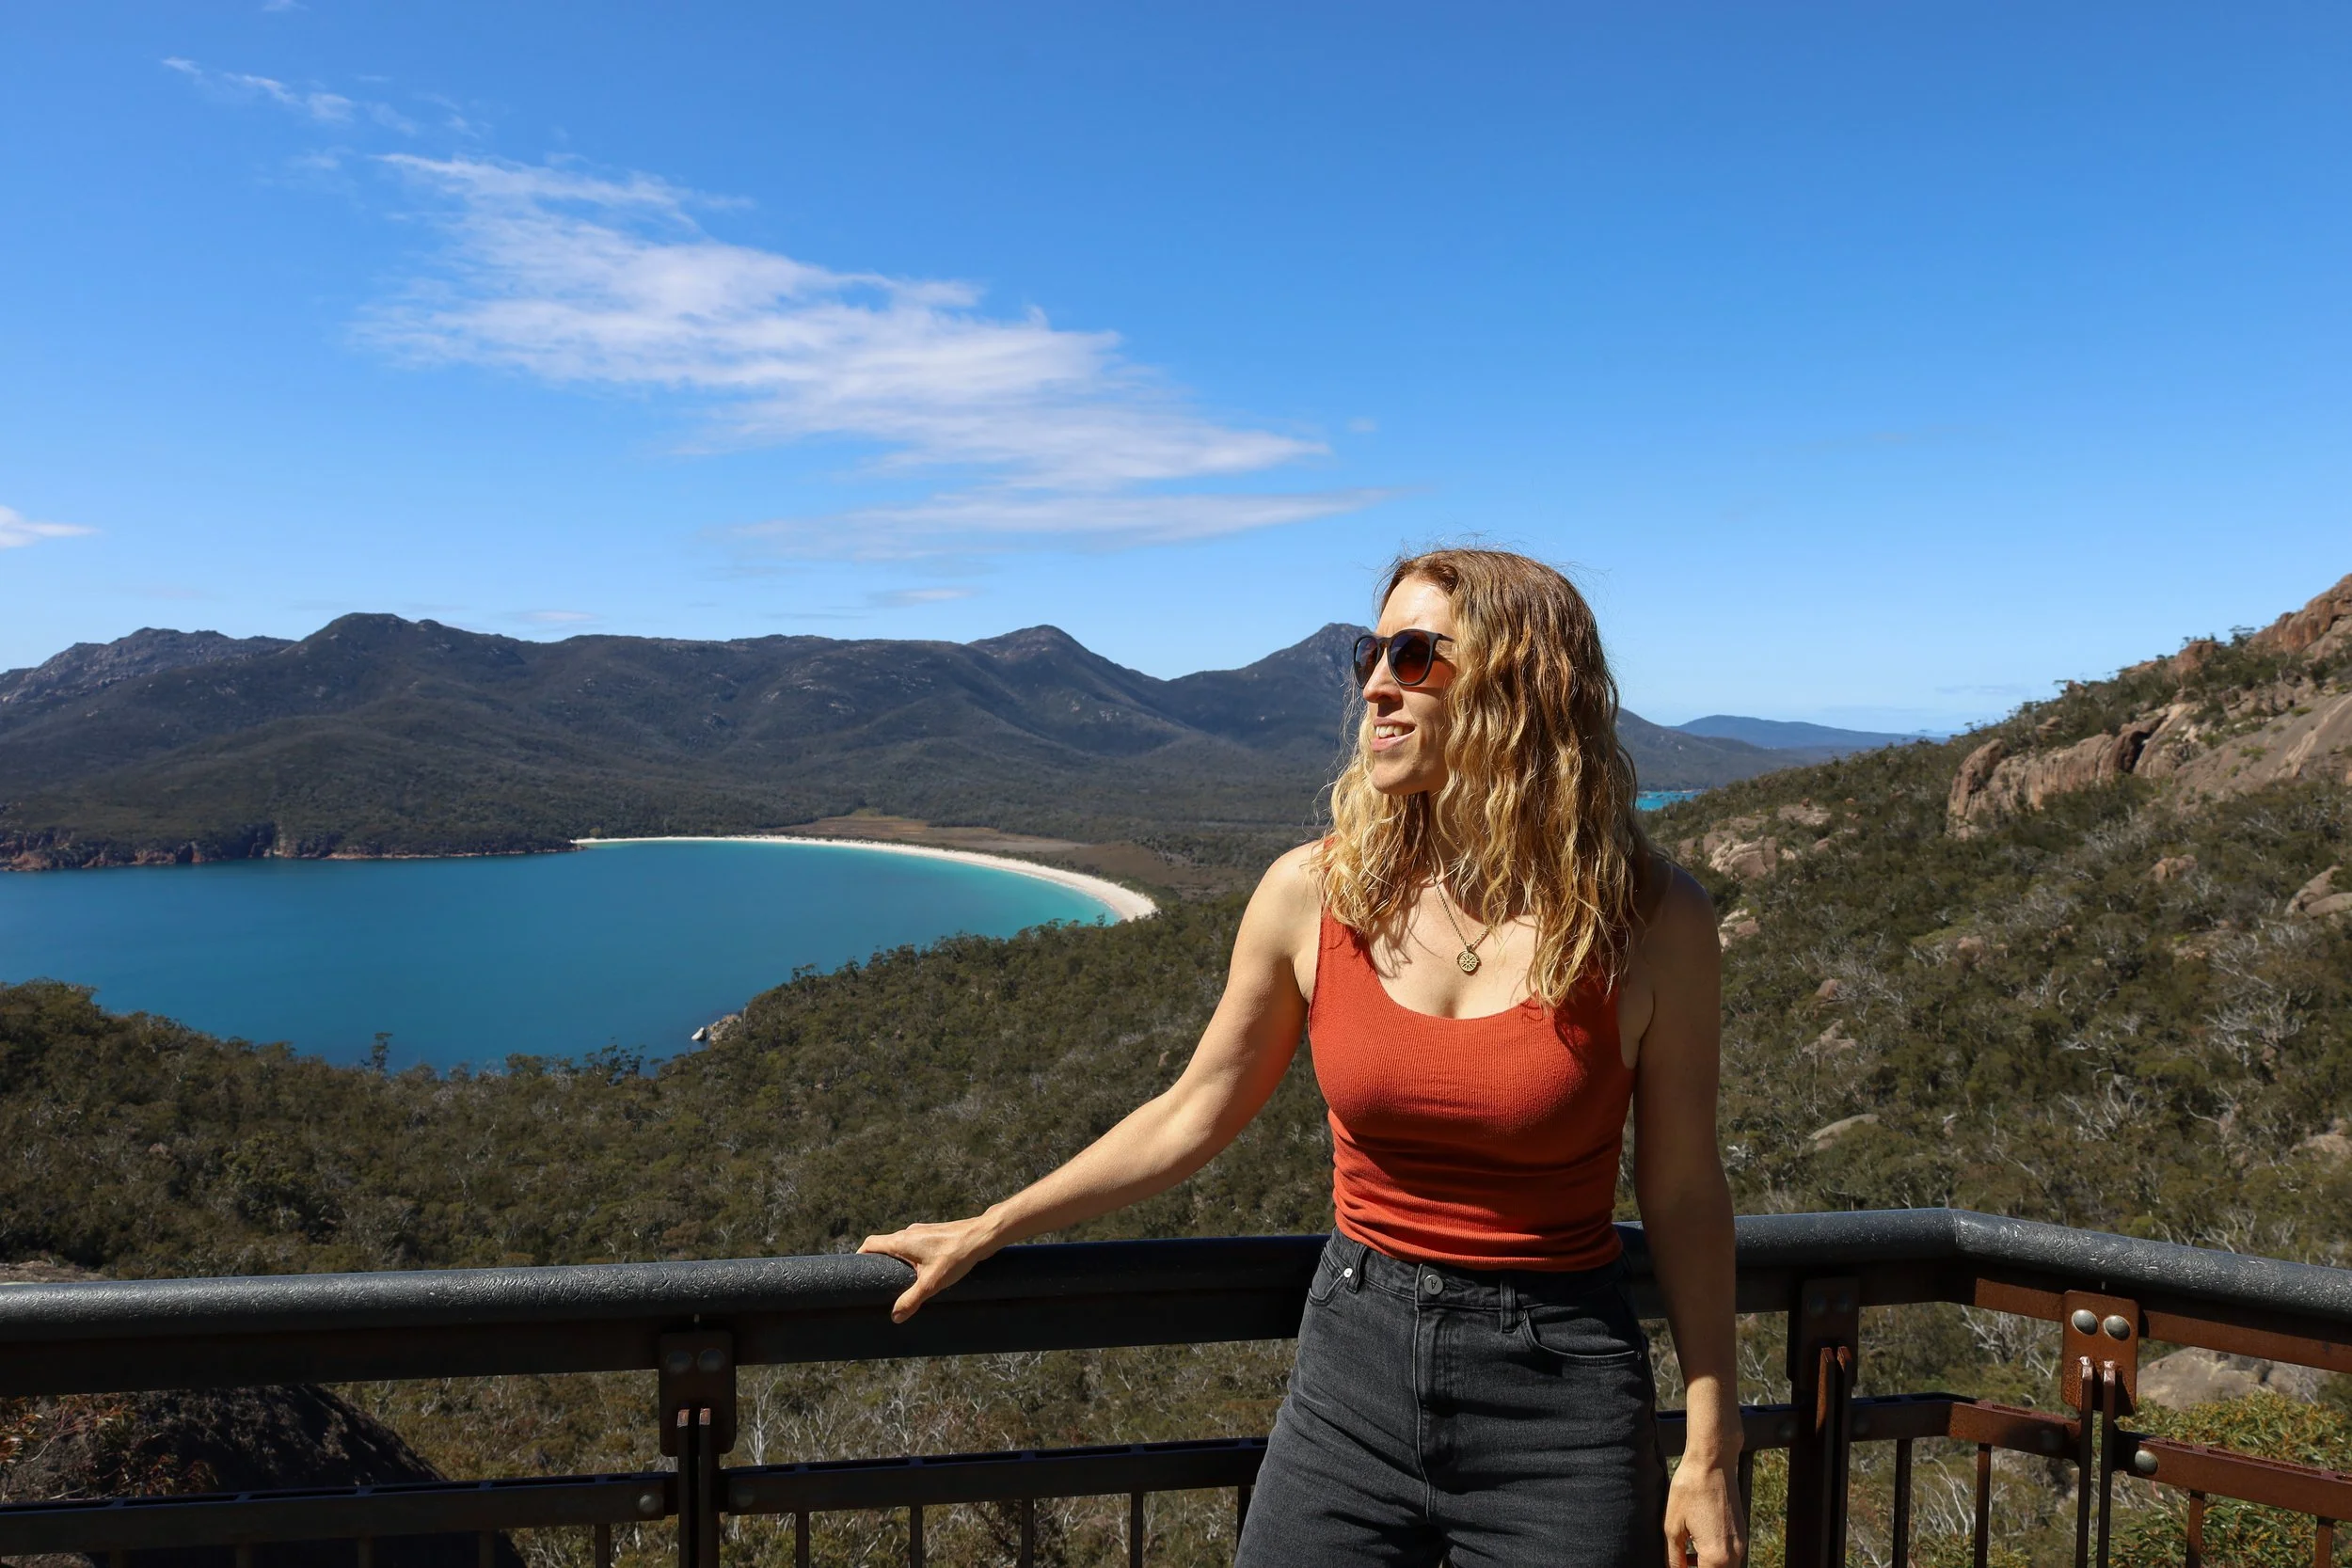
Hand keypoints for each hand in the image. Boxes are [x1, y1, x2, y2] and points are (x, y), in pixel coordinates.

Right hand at [858, 1216, 1001, 1322]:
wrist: (982, 1236)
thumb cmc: (956, 1256)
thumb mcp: (932, 1283)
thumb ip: (912, 1300)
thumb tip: (895, 1317)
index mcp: (901, 1241)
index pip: (870, 1244)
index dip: (860, 1257)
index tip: (857, 1273)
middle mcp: (909, 1232)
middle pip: (884, 1245)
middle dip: (878, 1263)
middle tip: (879, 1283)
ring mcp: (922, 1231)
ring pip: (901, 1245)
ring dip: (896, 1260)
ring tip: (900, 1281)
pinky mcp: (934, 1233)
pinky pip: (915, 1245)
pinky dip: (911, 1257)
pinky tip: (922, 1271)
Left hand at [1664, 1450, 1745, 1567]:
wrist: (1713, 1461)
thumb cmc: (1690, 1489)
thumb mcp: (1672, 1526)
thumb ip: (1673, 1557)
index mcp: (1717, 1556)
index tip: (1675, 1565)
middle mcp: (1735, 1554)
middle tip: (1680, 1561)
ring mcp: (1741, 1543)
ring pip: (1723, 1567)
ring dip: (1705, 1565)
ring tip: (1684, 1556)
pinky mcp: (1741, 1533)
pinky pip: (1729, 1556)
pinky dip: (1714, 1557)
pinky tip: (1695, 1544)